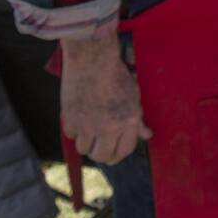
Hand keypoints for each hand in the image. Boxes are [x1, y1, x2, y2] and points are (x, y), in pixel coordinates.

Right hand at [61, 34, 152, 164]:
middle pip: (103, 157)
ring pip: (84, 150)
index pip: (125, 150)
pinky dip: (74, 130)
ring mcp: (89, 126)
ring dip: (86, 142)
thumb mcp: (133, 96)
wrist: (92, 59)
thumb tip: (146, 135)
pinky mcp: (70, 121)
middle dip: (101, 154)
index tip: (114, 152)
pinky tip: (79, 116)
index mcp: (130, 121)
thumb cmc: (116, 75)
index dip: (119, 154)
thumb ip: (138, 119)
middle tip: (99, 147)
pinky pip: (71, 136)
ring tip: (89, 128)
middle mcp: (110, 127)